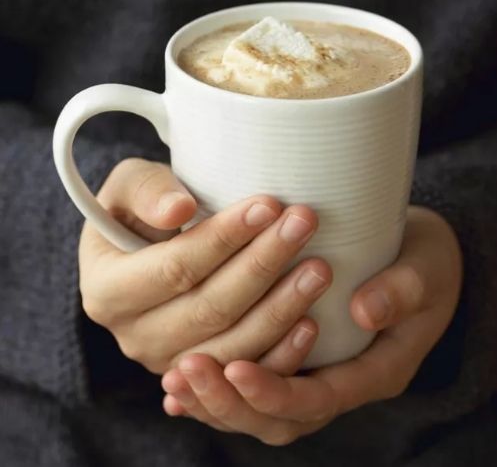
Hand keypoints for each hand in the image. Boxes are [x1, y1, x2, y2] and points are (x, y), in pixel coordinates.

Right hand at [79, 158, 331, 374]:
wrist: (144, 254)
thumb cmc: (140, 213)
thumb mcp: (129, 186)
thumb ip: (145, 190)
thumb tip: (180, 211)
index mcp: (106, 291)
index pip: (175, 267)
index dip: (224, 238)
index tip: (269, 206)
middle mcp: (134, 337)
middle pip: (210, 308)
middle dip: (263, 265)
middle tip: (304, 224)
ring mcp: (169, 363)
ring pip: (233, 346)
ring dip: (281, 308)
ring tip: (320, 269)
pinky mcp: (204, 378)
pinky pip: (246, 373)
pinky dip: (281, 353)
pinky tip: (312, 323)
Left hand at [162, 206, 462, 444]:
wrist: (423, 262)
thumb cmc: (427, 263)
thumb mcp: (426, 270)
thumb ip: (402, 290)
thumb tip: (364, 311)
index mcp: (376, 372)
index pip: (318, 400)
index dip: (274, 391)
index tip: (234, 368)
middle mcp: (342, 385)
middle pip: (280, 420)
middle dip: (229, 403)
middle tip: (185, 371)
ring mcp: (320, 376)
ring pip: (261, 413)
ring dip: (216, 401)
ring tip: (175, 375)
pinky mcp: (300, 361)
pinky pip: (256, 391)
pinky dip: (219, 393)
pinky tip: (181, 386)